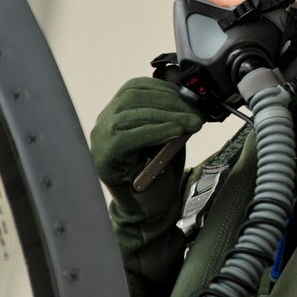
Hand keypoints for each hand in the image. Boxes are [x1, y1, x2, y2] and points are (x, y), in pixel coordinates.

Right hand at [91, 78, 206, 296]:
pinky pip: (129, 136)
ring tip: (192, 122)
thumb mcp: (167, 134)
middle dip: (170, 102)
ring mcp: (100, 139)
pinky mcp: (105, 157)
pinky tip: (176, 132)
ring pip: (131, 115)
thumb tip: (186, 92)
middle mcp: (103, 123)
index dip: (163, 87)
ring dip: (168, 115)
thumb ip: (171, 113)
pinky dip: (156, 130)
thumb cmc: (158, 171)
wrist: (149, 210)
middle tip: (196, 112)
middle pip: (133, 98)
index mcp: (115, 112)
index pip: (134, 87)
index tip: (188, 95)